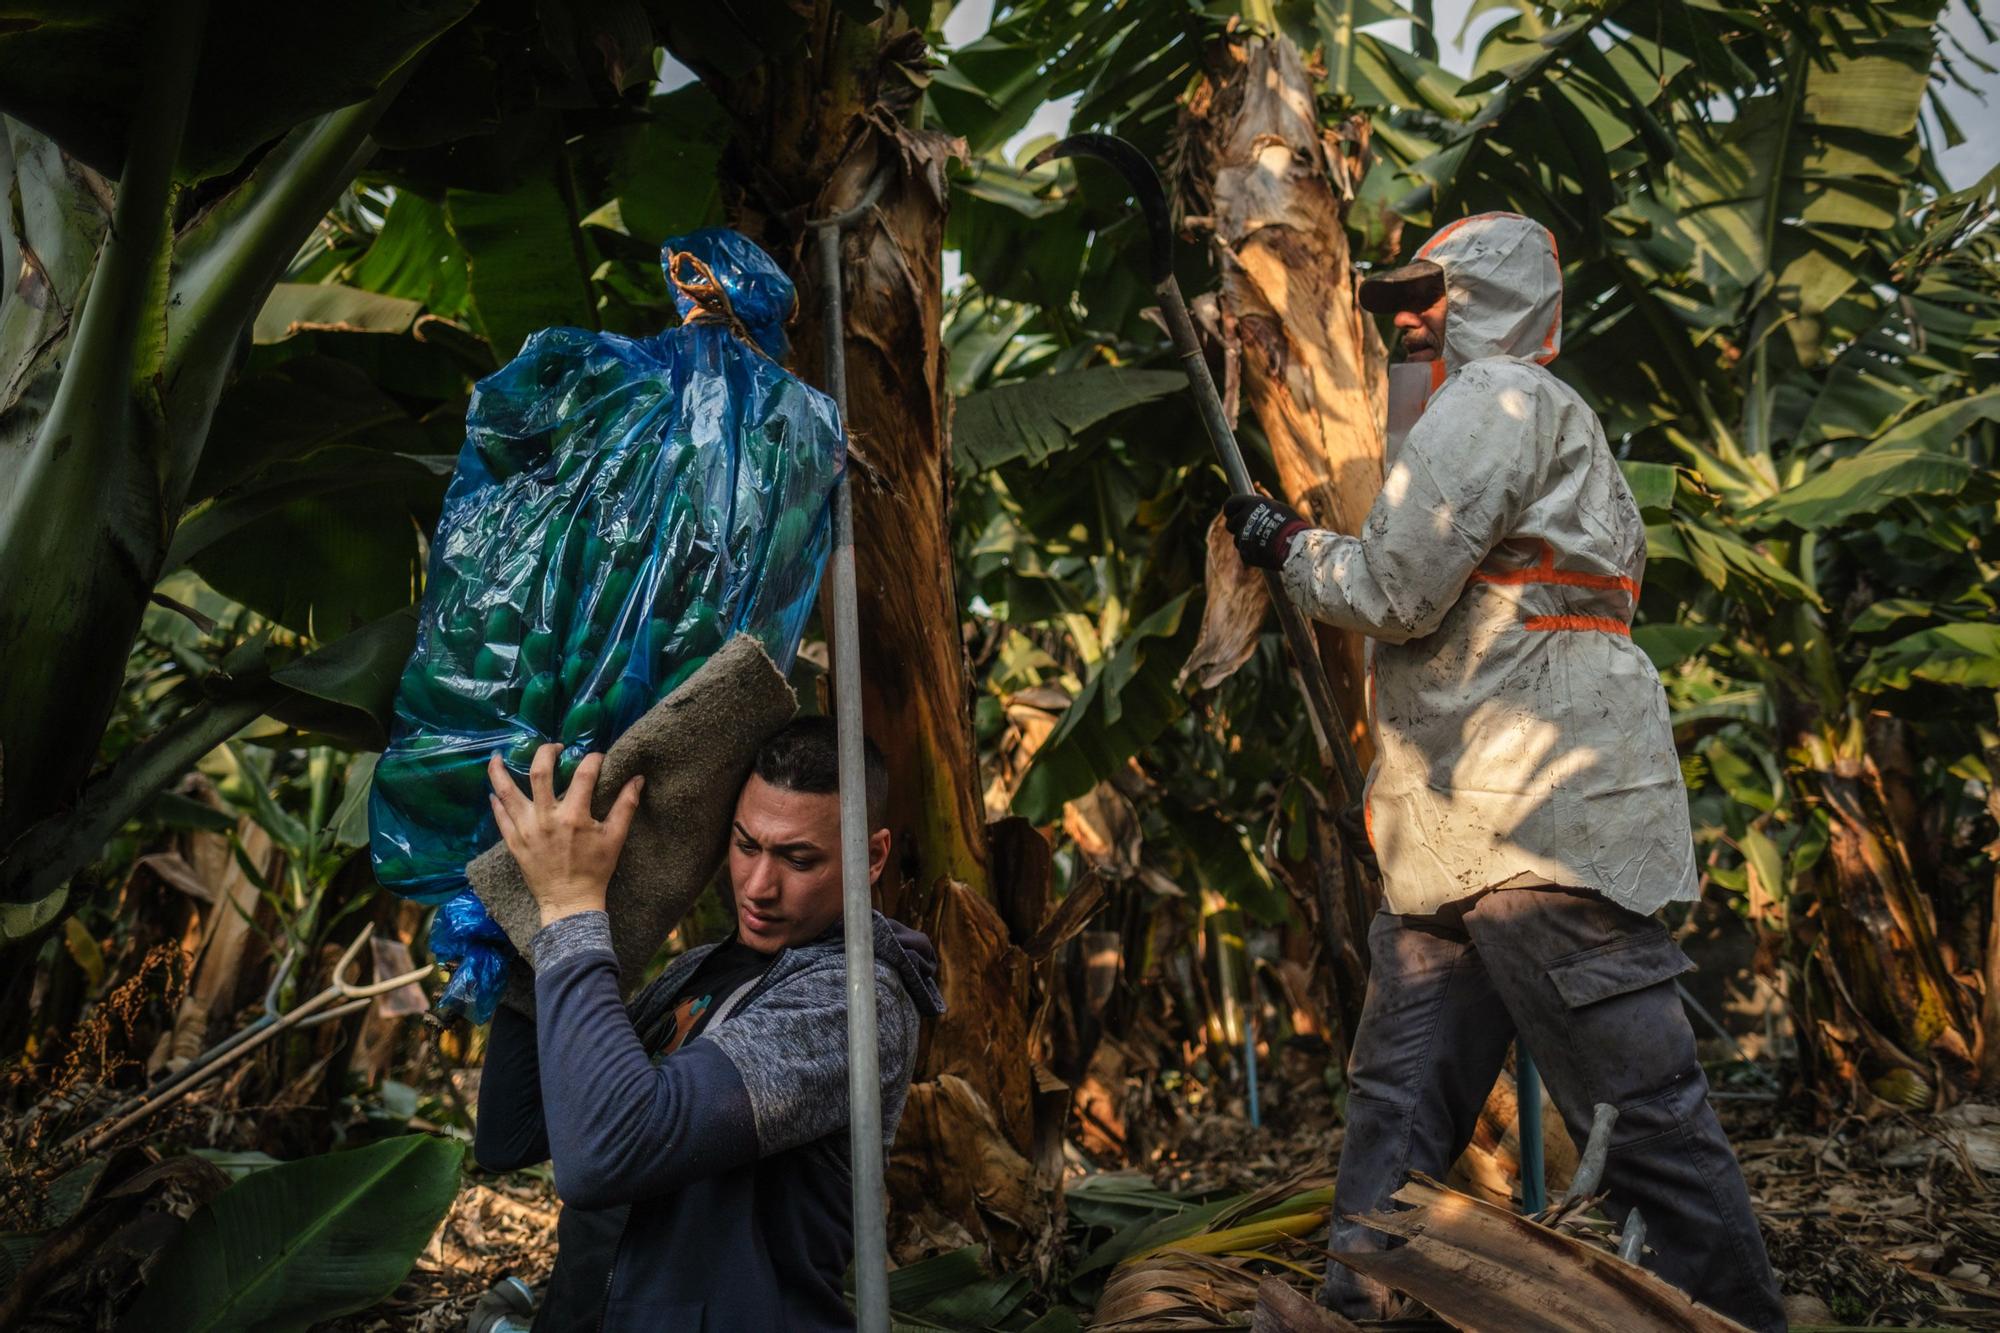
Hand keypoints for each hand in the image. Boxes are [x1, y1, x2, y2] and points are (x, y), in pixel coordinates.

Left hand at [487, 744, 643, 927]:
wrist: (570, 902)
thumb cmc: (595, 870)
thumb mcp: (615, 838)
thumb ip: (626, 806)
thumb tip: (637, 779)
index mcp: (574, 816)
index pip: (583, 774)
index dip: (592, 760)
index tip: (596, 757)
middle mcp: (546, 818)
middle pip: (539, 772)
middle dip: (545, 752)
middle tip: (554, 747)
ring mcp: (526, 829)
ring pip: (506, 792)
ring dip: (499, 771)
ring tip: (497, 756)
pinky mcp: (514, 842)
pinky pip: (500, 817)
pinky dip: (496, 802)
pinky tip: (494, 791)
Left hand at [1222, 494, 1310, 569]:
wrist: (1295, 546)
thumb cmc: (1290, 524)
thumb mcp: (1277, 507)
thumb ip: (1260, 505)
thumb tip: (1252, 499)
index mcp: (1251, 504)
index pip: (1229, 504)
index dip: (1230, 509)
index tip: (1232, 513)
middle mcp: (1244, 519)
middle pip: (1230, 523)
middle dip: (1237, 526)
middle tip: (1250, 528)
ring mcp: (1243, 537)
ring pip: (1237, 538)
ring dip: (1245, 539)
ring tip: (1262, 540)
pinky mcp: (1245, 552)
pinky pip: (1244, 550)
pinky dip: (1251, 550)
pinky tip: (1264, 550)